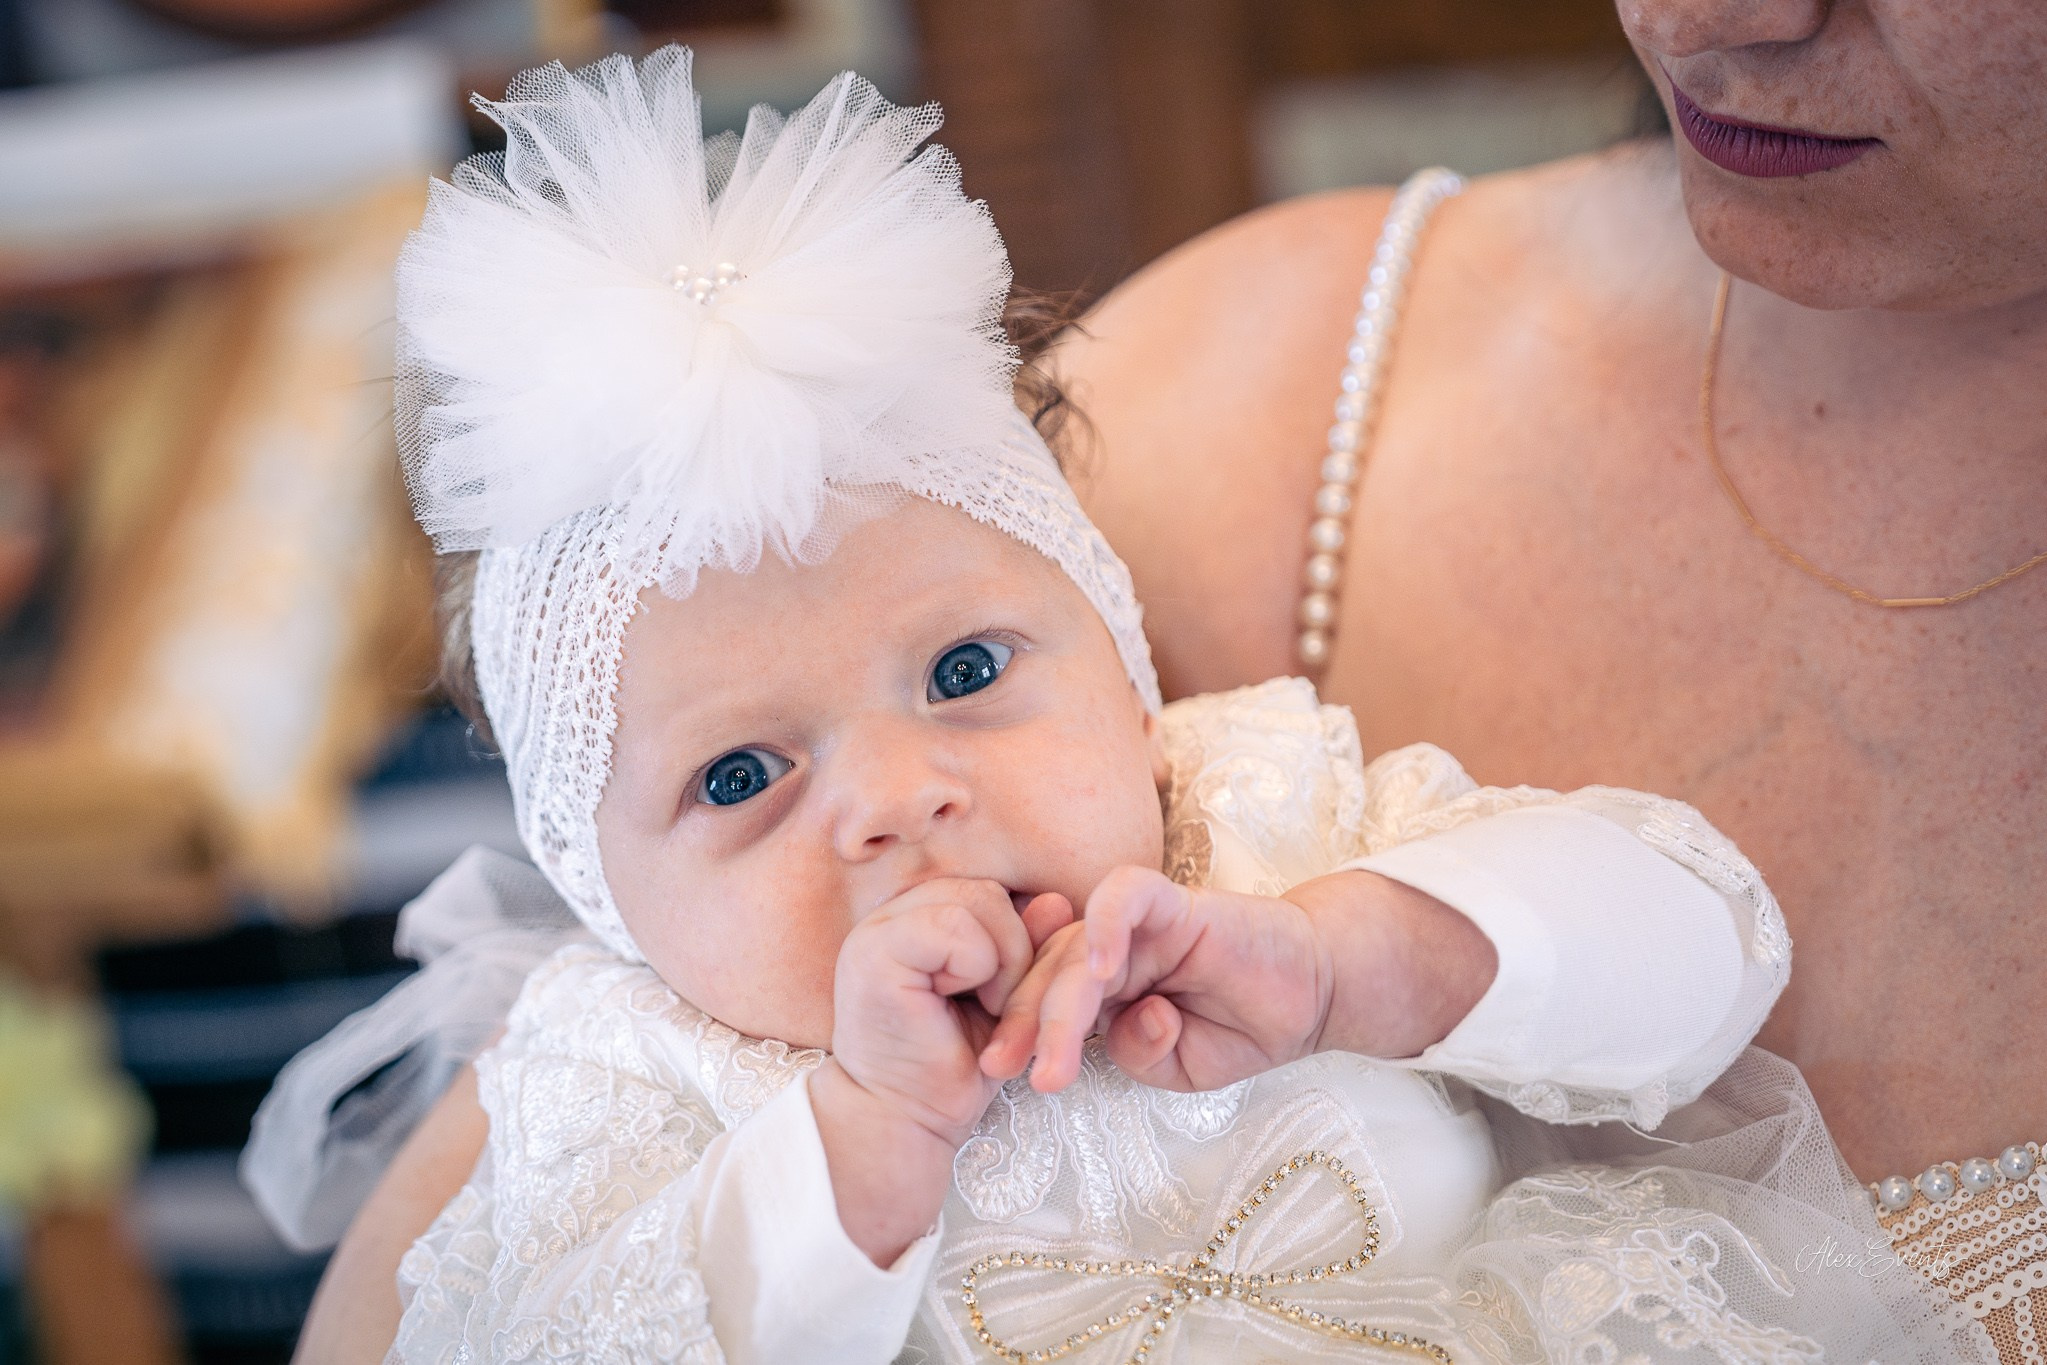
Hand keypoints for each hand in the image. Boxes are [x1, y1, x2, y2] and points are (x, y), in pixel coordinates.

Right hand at [811, 878, 1069, 1263]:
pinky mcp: (875, 952)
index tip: (998, 1000)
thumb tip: (1057, 902)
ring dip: (1001, 962)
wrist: (908, 1122)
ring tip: (982, 1009)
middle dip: (1014, 950)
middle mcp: (890, 914)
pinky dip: (978, 968)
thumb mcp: (1004, 995)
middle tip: (996, 1007)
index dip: (1013, 940)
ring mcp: (877, 929)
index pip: (986, 892)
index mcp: (915, 918)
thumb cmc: (954, 1066)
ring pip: (978, 900)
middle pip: (986, 892)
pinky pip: (956, 928)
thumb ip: (1023, 946)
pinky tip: (959, 1006)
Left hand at [981, 866, 1496, 1093]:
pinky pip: (1127, 895)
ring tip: (1054, 1057)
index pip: (1042, 997)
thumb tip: (1128, 1020)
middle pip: (1048, 971)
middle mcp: (1110, 948)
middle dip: (1022, 1021)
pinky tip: (1103, 969)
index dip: (1017, 1030)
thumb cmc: (1239, 1027)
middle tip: (1009, 1068)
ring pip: (1077, 943)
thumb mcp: (1178, 1066)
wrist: (1312, 997)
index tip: (999, 1072)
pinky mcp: (1176, 903)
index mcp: (1099, 985)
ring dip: (1059, 1001)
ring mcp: (1140, 924)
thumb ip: (1139, 1053)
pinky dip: (1107, 923)